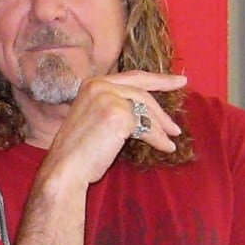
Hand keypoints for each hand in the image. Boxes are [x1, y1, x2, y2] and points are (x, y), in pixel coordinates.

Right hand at [42, 71, 186, 185]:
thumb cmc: (78, 150)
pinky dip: (158, 139)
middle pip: (142, 91)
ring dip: (161, 127)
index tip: (177, 81)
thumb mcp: (94, 118)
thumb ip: (113, 106)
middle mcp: (99, 86)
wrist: (65, 166)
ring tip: (172, 138)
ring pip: (146, 109)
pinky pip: (146, 126)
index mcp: (92, 84)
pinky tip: (164, 148)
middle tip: (178, 116)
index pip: (131, 77)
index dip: (157, 79)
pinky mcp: (118, 115)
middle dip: (163, 105)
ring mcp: (108, 98)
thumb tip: (146, 110)